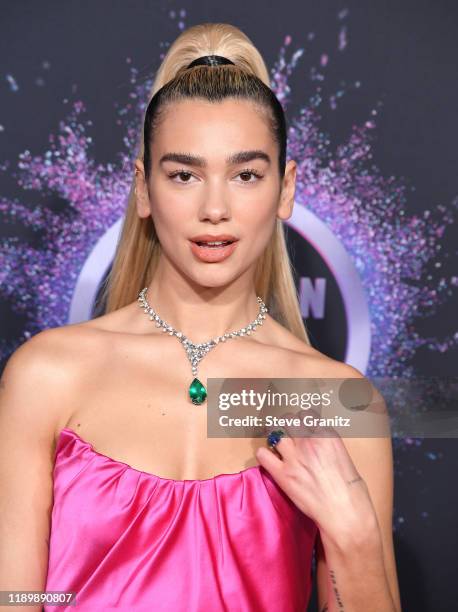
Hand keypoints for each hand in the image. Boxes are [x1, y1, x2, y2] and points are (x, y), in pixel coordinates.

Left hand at [255, 409, 376, 539]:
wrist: (344, 513)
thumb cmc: (352, 491)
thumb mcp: (344, 459)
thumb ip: (329, 447)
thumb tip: (320, 447)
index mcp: (327, 436)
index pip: (307, 415)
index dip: (303, 421)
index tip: (302, 426)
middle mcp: (309, 441)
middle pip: (289, 419)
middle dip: (287, 425)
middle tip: (288, 434)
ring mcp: (294, 457)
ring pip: (274, 432)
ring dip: (275, 437)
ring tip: (277, 444)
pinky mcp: (283, 474)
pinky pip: (263, 454)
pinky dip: (264, 455)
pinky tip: (269, 459)